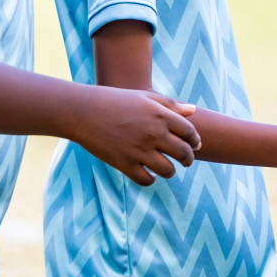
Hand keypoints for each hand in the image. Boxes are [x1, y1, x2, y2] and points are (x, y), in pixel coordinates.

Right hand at [71, 88, 200, 186]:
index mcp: (161, 116)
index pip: (190, 133)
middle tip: (185, 161)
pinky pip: (146, 180)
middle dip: (188, 159)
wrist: (82, 111)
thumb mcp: (145, 97)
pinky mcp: (124, 163)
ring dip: (170, 171)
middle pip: (184, 154)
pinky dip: (150, 180)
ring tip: (167, 169)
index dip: (195, 141)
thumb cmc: (115, 101)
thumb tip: (194, 111)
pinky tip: (149, 175)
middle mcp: (153, 134)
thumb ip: (171, 105)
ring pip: (168, 170)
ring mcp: (139, 150)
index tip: (193, 145)